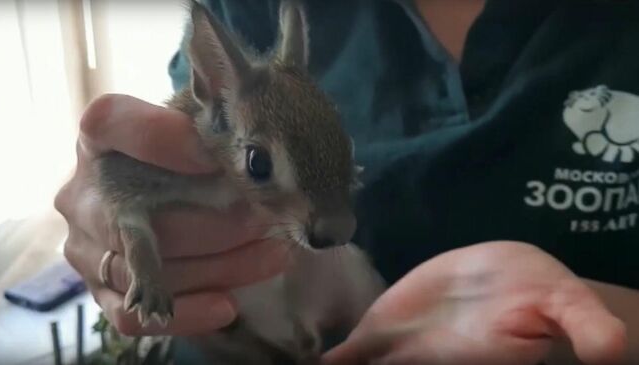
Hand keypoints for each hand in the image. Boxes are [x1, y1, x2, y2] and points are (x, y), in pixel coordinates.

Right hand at [54, 94, 288, 336]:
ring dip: (220, 265)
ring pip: (150, 268)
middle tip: (265, 219)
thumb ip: (208, 127)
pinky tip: (227, 304)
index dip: (164, 139)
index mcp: (99, 138)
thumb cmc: (183, 159)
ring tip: (272, 254)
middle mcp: (81, 193)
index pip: (112, 121)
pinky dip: (185, 311)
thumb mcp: (194, 130)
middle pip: (146, 215)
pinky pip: (130, 315)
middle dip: (218, 222)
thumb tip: (241, 158)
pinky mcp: (99, 288)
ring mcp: (85, 247)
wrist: (160, 197)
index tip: (215, 155)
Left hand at [323, 241, 626, 364]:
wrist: (506, 275)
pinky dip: (328, 361)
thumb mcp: (566, 303)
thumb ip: (584, 325)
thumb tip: (614, 347)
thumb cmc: (538, 291)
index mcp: (472, 363)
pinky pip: (349, 353)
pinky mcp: (379, 333)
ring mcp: (399, 356)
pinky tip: (304, 363)